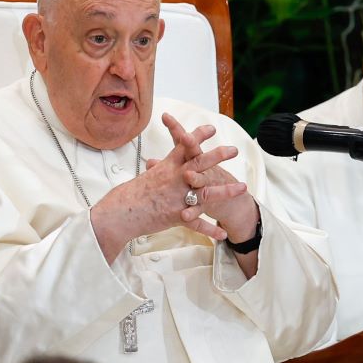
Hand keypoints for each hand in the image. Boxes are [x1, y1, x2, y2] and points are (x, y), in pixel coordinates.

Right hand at [90, 114, 248, 261]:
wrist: (120, 213)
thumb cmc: (129, 196)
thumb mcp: (146, 177)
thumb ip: (157, 170)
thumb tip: (158, 164)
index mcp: (167, 167)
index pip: (184, 146)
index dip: (198, 136)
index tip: (211, 128)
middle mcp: (175, 179)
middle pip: (200, 163)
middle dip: (218, 156)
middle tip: (234, 150)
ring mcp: (177, 198)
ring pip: (206, 193)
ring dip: (226, 190)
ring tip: (243, 188)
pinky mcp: (177, 216)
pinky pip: (197, 223)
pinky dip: (210, 230)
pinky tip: (223, 234)